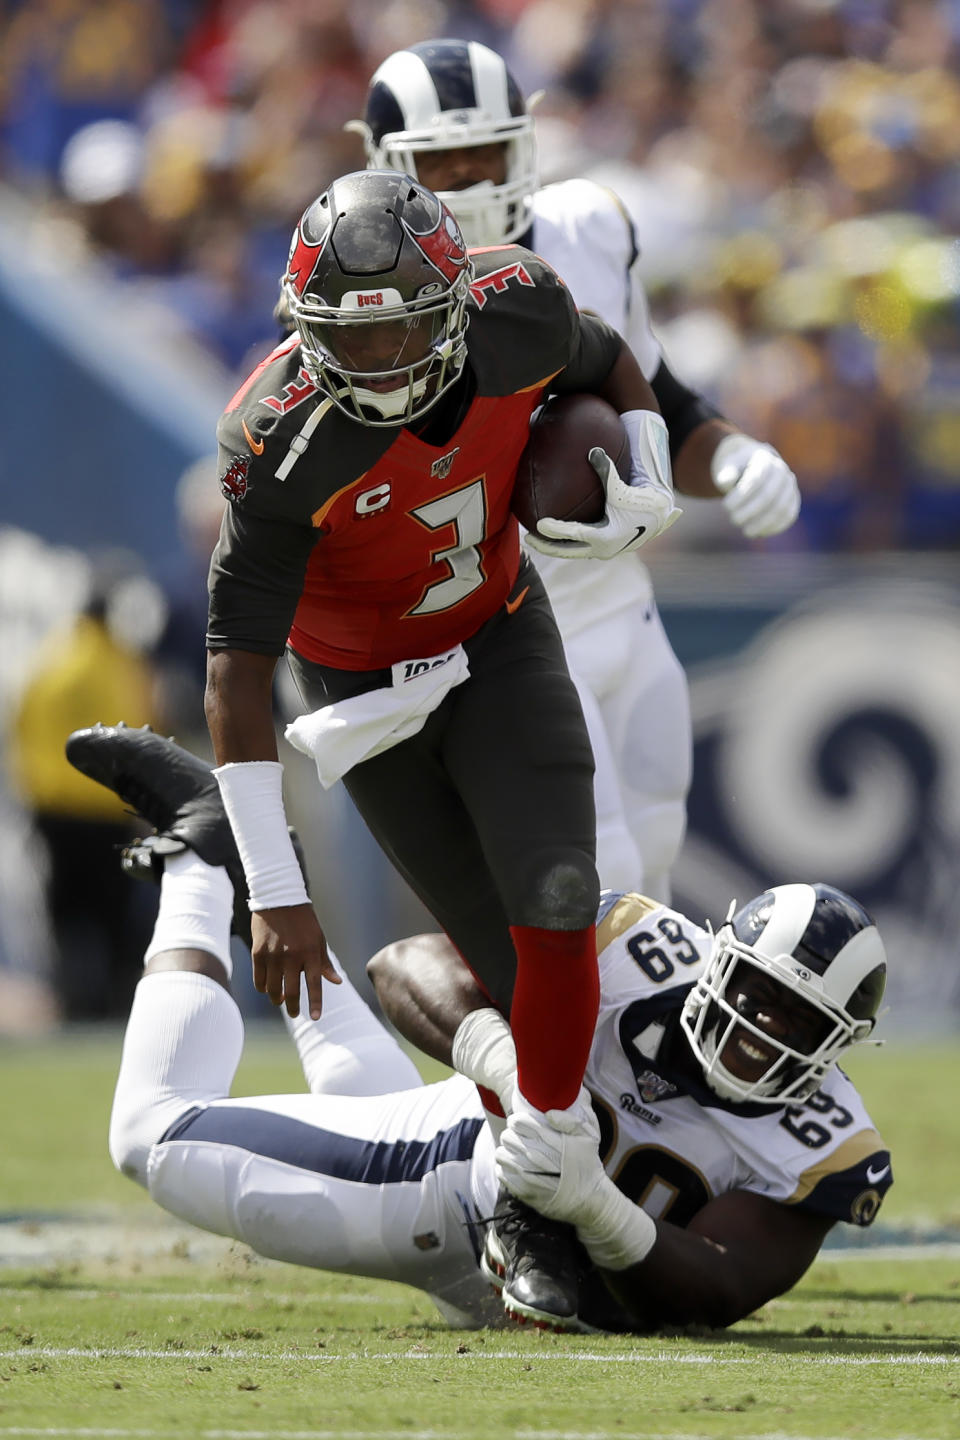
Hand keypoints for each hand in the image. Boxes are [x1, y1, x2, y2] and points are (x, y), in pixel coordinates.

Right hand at [251, 902, 339, 1019]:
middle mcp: (292, 956)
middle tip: (294, 1013)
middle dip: (293, 1007)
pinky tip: (267, 988)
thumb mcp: (318, 940)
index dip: (315, 1003)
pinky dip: (263, 988)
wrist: (279, 900)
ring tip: (280, 999)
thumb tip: (336, 982)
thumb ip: (325, 963)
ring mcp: (273, 956)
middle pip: (291, 992)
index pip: (314, 984)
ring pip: (272, 989)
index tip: (315, 1018)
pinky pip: (259, 980)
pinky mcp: (258, 953)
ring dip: (277, 999)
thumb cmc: (304, 922)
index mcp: (310, 953)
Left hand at [494, 1089, 603, 1221]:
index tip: (521, 1124)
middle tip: (520, 1139)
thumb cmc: (588, 1164)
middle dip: (511, 1135)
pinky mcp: (523, 1191)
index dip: (517, 1120)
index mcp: (547, 1138)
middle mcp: (534, 1155)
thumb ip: (569, 1120)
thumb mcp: (588, 1136)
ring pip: (501, 1154)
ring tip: (517, 1154)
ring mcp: (527, 1174)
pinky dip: (505, 1169)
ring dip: (507, 1152)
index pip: (517, 1122)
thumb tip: (548, 1113)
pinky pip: (501, 1174)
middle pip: (507, 1136)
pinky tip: (516, 1169)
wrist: (589, 1199)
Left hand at [525, 410, 681, 559]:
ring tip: (537, 539)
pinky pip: (582, 546)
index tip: (539, 525)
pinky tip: (556, 534)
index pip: (575, 534)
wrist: (661, 514)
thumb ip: (607, 470)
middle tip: (527, 539)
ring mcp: (604, 551)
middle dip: (547, 547)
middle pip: (569, 551)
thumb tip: (592, 451)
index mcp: (606, 537)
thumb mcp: (623, 487)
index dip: (555, 530)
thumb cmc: (642, 499)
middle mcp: (604, 549)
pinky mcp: (605, 547)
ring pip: (575, 551)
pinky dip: (568, 542)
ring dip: (557, 546)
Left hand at [711, 434, 799, 537]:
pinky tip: (760, 533)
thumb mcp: (728, 467)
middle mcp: (781, 470)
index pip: (755, 479)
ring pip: (781, 507)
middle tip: (734, 520)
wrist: (755, 467)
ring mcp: (790, 485)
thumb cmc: (737, 470)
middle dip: (749, 511)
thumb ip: (725, 473)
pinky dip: (775, 527)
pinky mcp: (794, 499)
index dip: (740, 496)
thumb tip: (725, 481)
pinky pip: (789, 515)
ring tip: (747, 531)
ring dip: (763, 523)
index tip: (725, 507)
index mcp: (764, 459)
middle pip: (768, 495)